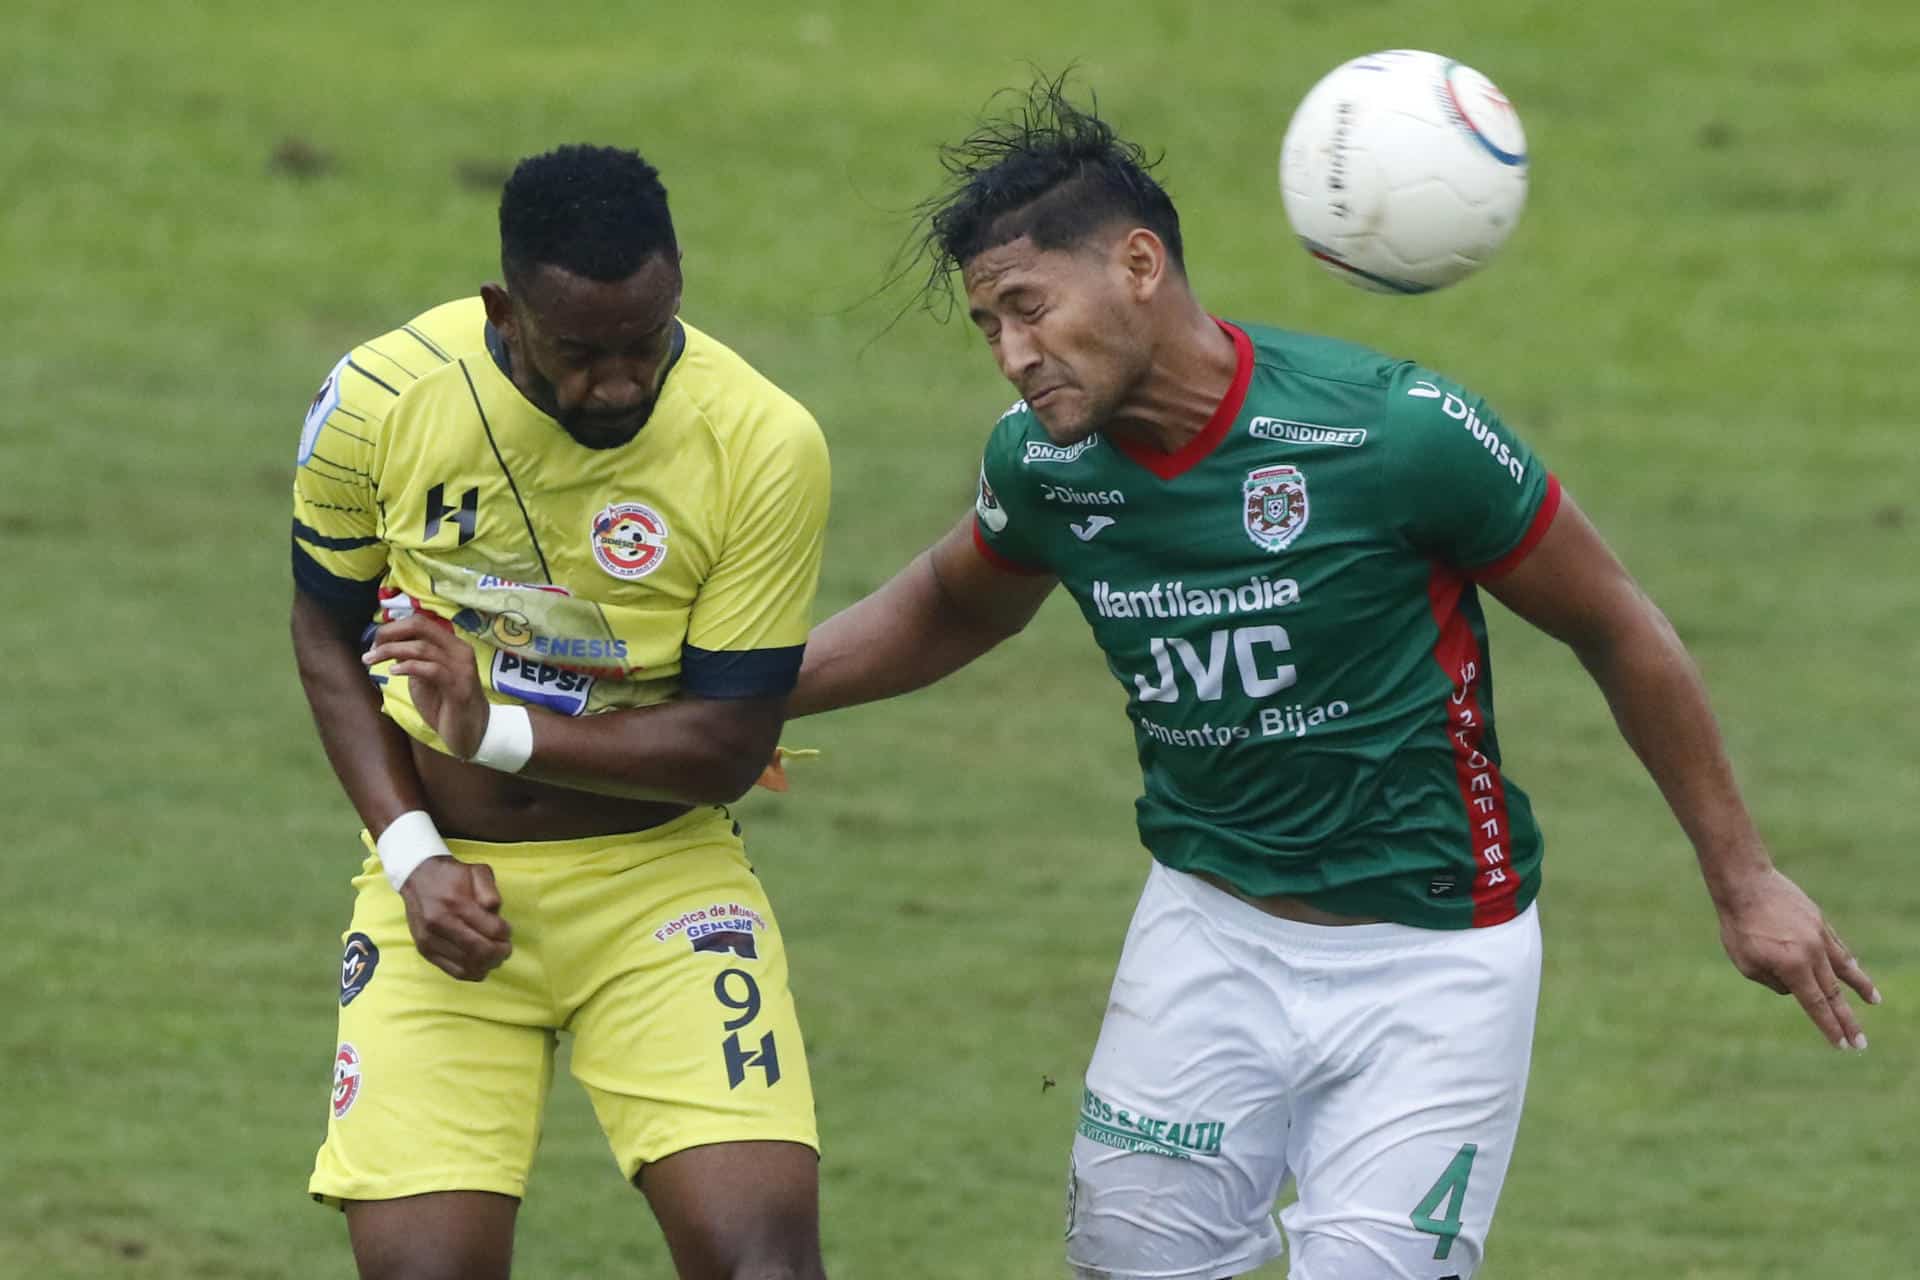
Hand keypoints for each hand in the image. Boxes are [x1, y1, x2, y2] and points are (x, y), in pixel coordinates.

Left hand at [364, 613, 490, 757]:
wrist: (471, 733)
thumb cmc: (446, 706)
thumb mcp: (424, 679)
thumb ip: (412, 660)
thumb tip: (389, 645)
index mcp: (452, 645)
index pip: (420, 622)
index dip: (393, 628)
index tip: (375, 643)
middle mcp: (460, 650)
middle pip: (421, 626)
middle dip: (390, 634)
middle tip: (372, 648)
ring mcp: (461, 668)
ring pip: (422, 648)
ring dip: (391, 651)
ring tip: (372, 660)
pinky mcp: (458, 687)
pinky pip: (431, 669)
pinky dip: (408, 667)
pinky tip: (393, 672)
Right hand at [399, 856, 512, 981]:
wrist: (417, 877)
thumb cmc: (452, 875)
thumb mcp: (477, 871)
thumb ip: (490, 890)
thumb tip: (495, 911)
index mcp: (456, 903)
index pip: (491, 929)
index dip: (505, 934)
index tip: (508, 932)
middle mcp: (440, 924)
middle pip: (479, 951)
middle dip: (499, 953)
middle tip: (506, 949)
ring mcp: (430, 940)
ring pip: (467, 965)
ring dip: (488, 965)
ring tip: (495, 957)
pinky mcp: (424, 951)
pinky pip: (453, 971)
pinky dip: (472, 973)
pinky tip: (481, 966)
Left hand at [1714, 867, 1878, 1049]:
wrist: (1746, 885)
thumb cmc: (1739, 927)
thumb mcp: (1747, 964)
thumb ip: (1774, 982)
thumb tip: (1796, 989)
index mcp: (1793, 968)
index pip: (1816, 1005)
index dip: (1830, 1027)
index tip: (1843, 1045)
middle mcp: (1812, 954)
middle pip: (1834, 993)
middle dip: (1847, 1020)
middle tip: (1861, 1042)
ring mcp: (1819, 936)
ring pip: (1845, 967)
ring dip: (1861, 986)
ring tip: (1875, 1001)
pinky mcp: (1819, 920)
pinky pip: (1837, 946)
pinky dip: (1846, 959)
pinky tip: (1854, 967)